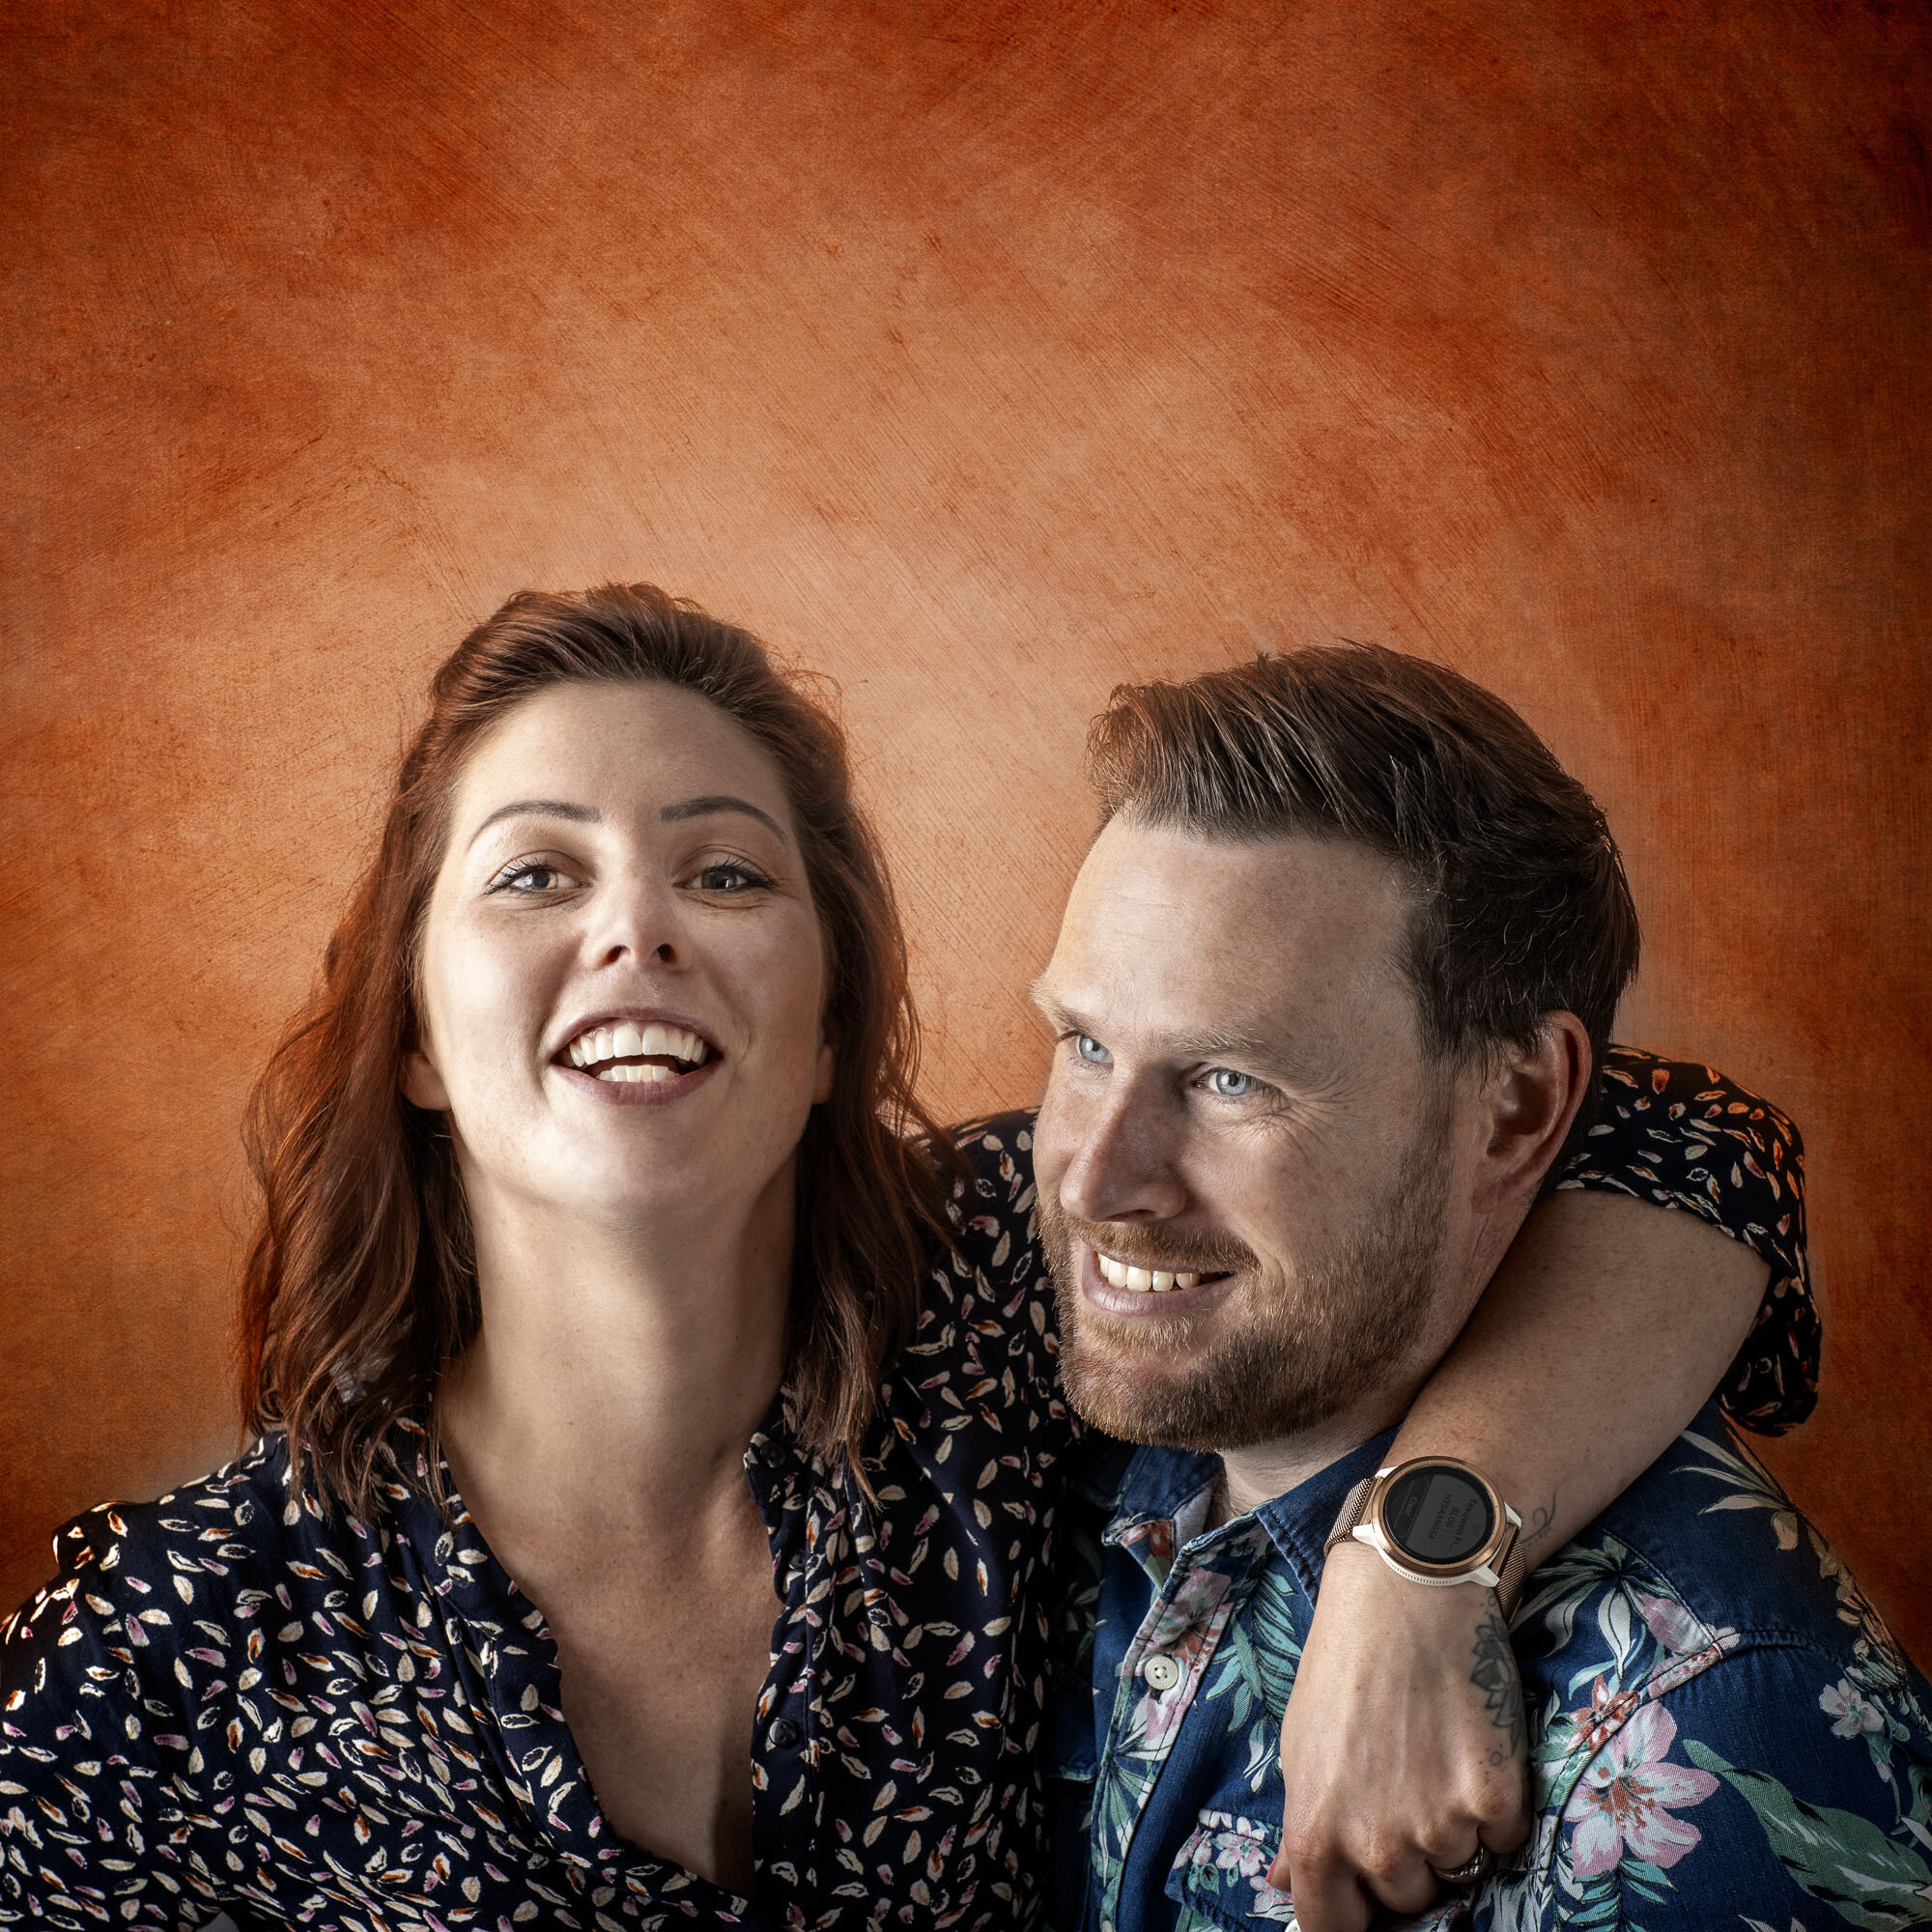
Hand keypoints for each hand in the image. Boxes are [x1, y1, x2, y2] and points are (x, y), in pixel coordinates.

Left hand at [1270, 1541, 1530, 1929]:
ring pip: (1457, 1870)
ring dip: (1452, 1832)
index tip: (1362, 1902)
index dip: (1349, 1917)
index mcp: (1316, 1834)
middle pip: (1405, 1900)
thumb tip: (1287, 1884)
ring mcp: (1440, 1826)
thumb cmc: (1344, 1665)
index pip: (1331, 1929)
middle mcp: (1377, 1845)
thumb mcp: (1300, 1744)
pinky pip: (1502, 1840)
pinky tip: (1469, 1748)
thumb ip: (1302, 1824)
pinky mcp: (1497, 1801)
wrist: (1406, 1594)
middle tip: (1401, 1786)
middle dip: (1404, 1858)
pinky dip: (1494, 1807)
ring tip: (1433, 1755)